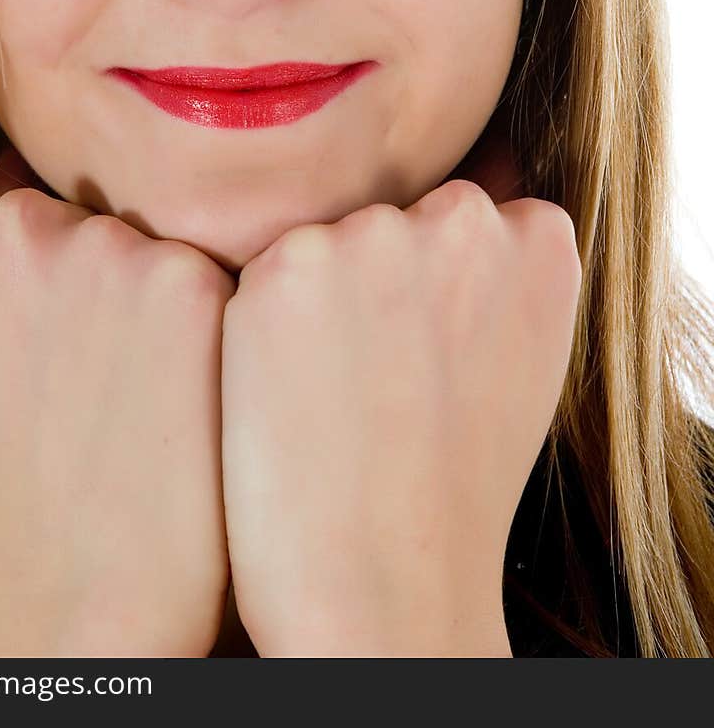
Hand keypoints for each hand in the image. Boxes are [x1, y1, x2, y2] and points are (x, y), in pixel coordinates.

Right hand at [0, 144, 235, 656]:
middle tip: (114, 379)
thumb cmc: (22, 486)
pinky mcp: (189, 279)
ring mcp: (107, 246)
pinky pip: (216, 279)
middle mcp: (23, 226)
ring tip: (151, 397)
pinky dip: (218, 331)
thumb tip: (44, 223)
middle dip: (114, 285)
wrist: (84, 592)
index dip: (57, 291)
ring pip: (159, 245)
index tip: (61, 352)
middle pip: (99, 223)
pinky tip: (196, 396)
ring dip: (167, 302)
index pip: (30, 218)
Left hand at [220, 170, 580, 656]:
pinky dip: (263, 327)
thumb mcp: (520, 358)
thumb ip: (495, 276)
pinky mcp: (287, 265)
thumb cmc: (452, 486)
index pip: (469, 217)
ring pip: (326, 242)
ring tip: (333, 397)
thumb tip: (459, 215)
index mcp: (537, 239)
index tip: (429, 357)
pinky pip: (267, 275)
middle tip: (374, 382)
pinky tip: (286, 394)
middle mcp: (462, 218)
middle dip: (375, 281)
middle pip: (392, 219)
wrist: (385, 585)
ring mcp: (373, 235)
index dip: (435, 292)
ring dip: (317, 298)